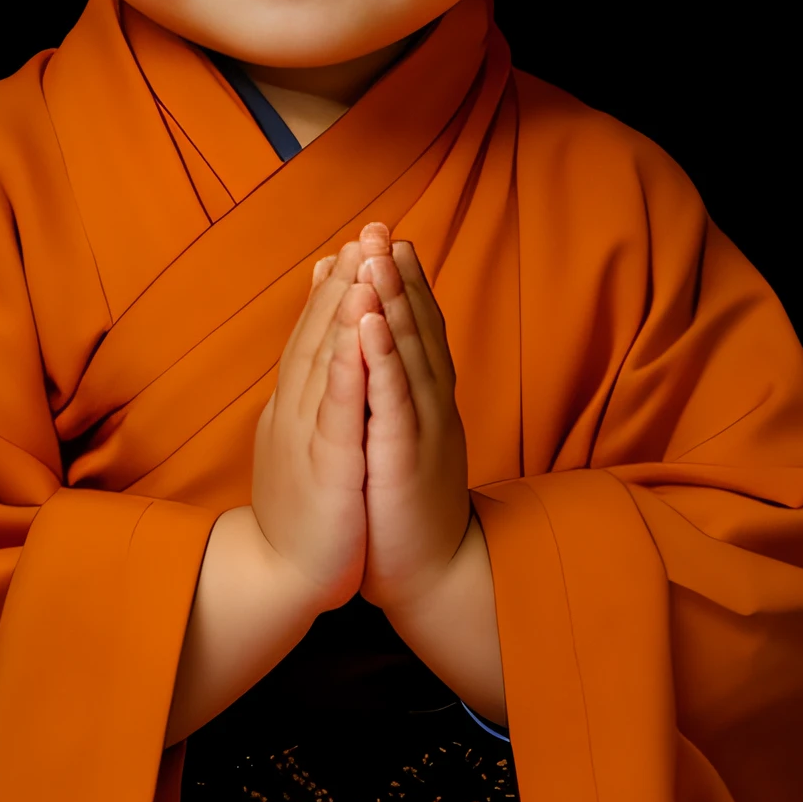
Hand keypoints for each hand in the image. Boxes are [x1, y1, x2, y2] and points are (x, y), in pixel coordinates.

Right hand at [251, 241, 380, 611]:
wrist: (283, 577)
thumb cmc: (302, 507)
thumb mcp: (304, 437)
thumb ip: (308, 390)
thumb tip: (316, 348)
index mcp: (296, 403)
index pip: (315, 334)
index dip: (335, 286)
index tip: (355, 242)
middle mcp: (295, 410)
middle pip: (318, 335)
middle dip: (343, 281)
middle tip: (363, 232)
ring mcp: (306, 438)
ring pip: (324, 364)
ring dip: (342, 312)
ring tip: (362, 265)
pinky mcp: (324, 471)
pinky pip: (335, 416)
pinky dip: (344, 374)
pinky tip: (356, 341)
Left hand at [354, 224, 471, 611]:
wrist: (427, 574)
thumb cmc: (404, 506)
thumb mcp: (398, 439)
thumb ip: (394, 397)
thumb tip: (383, 361)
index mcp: (422, 401)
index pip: (415, 330)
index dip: (403, 284)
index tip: (388, 240)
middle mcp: (428, 405)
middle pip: (415, 328)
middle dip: (395, 276)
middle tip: (381, 227)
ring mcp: (421, 428)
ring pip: (408, 353)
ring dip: (392, 300)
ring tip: (375, 255)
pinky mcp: (406, 457)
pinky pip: (395, 398)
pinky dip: (384, 356)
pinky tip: (373, 322)